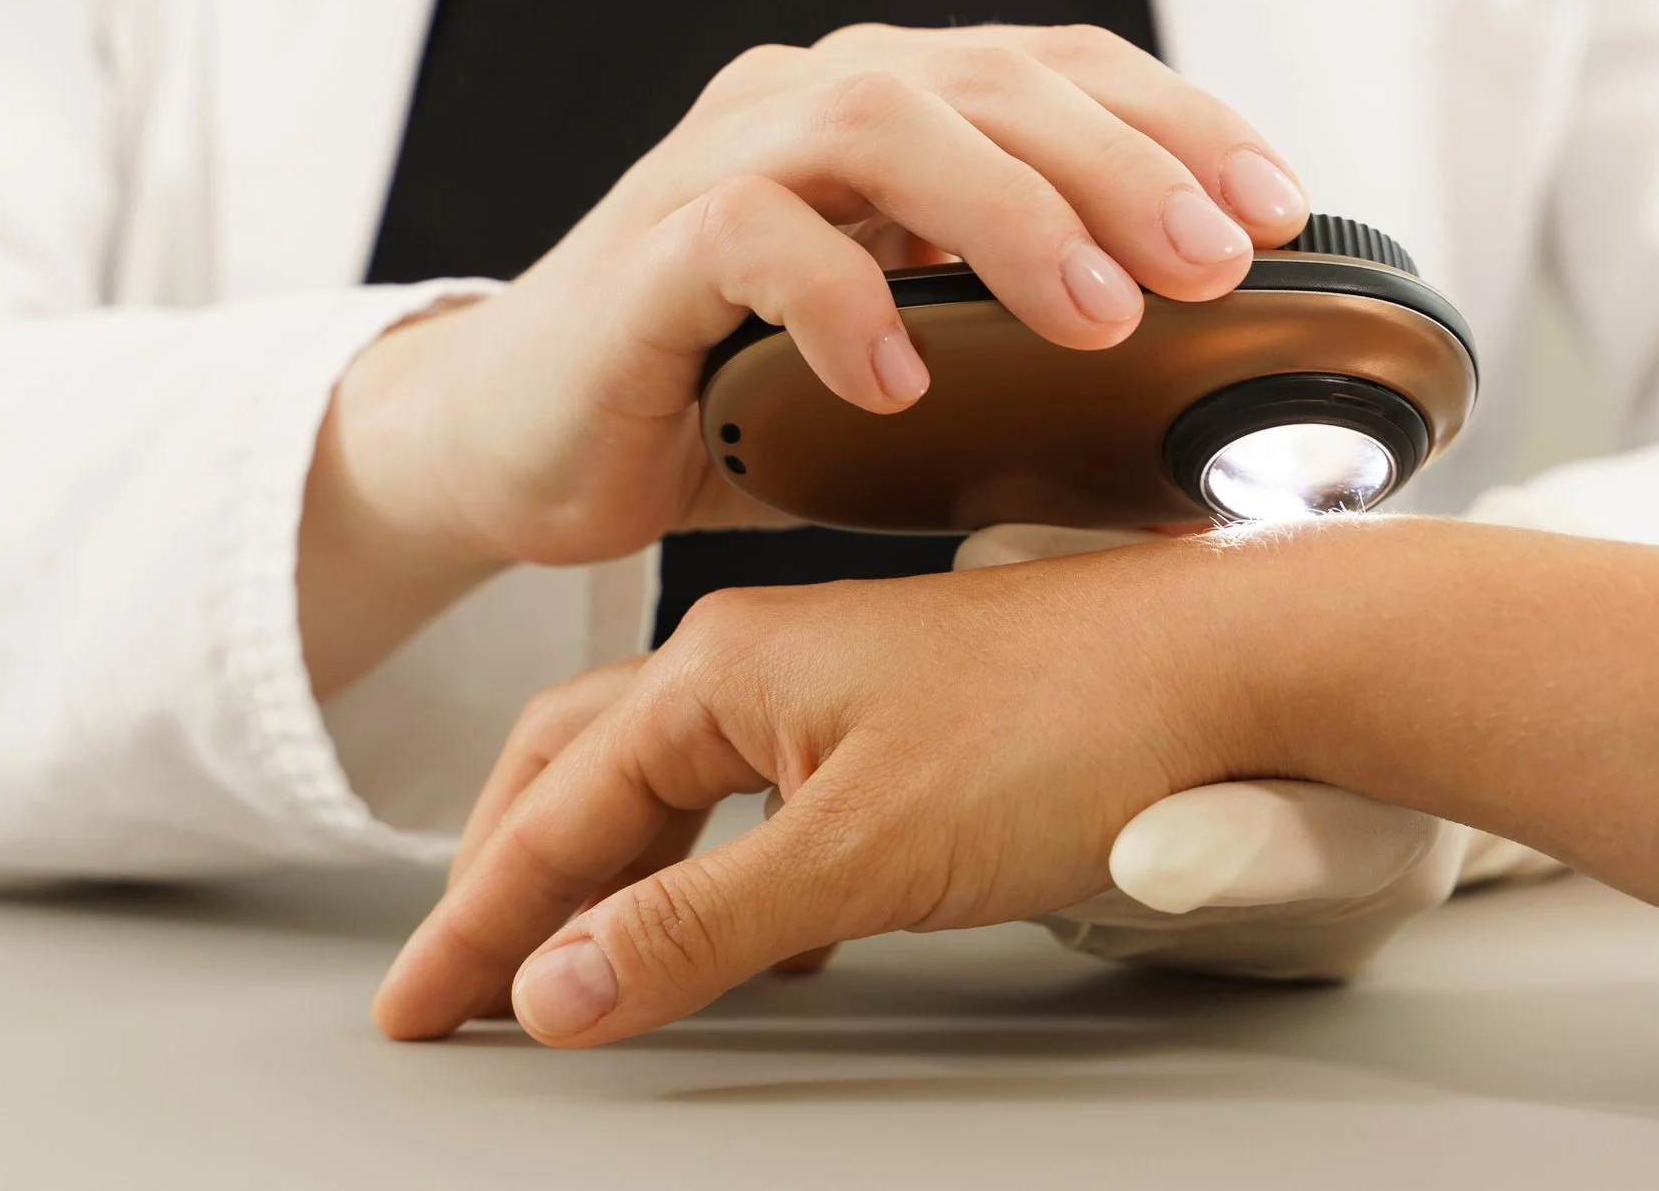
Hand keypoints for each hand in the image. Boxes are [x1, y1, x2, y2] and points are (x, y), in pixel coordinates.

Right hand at [300, 24, 1309, 692]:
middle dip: (1122, 166)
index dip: (1180, 123)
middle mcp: (813, 101)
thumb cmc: (733, 403)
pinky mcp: (649, 249)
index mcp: (896, 112)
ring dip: (1006, 215)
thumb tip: (1199, 493)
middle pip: (993, 80)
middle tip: (1212, 263)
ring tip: (1092, 318)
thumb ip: (1021, 391)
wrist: (522, 440)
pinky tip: (896, 383)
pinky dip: (841, 300)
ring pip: (882, 126)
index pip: (1059, 71)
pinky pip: (750, 237)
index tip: (1281, 209)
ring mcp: (725, 161)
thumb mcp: (908, 384)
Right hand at [372, 518, 1658, 1045]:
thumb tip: (550, 989)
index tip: (415, 1004)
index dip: (477, 920)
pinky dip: (706, 862)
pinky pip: (758, 790)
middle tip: (450, 980)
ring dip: (604, 868)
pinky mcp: (904, 717)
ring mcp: (839, 680)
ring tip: (561, 958)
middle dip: (507, 875)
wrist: (1243, 660)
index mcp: (726, 669)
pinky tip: (743, 929)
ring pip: (673, 777)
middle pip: (584, 766)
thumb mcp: (863, 854)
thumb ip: (699, 927)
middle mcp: (767, 655)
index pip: (555, 810)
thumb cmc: (1072, 730)